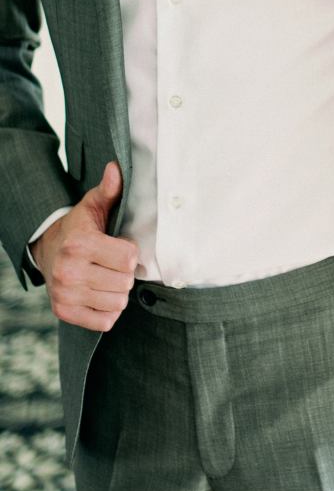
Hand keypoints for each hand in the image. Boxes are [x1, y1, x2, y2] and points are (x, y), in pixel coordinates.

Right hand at [31, 161, 138, 331]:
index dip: (129, 252)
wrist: (47, 250)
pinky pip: (106, 321)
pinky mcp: (64, 312)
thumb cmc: (79, 228)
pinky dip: (108, 311)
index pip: (129, 259)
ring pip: (118, 303)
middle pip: (125, 283)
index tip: (118, 246)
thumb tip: (116, 168)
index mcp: (80, 244)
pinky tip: (99, 294)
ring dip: (117, 292)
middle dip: (124, 274)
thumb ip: (109, 190)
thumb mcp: (92, 206)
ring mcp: (65, 294)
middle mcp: (69, 271)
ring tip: (106, 278)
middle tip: (112, 264)